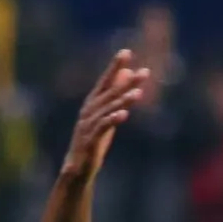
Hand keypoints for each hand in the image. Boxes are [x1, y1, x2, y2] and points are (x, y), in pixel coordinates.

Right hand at [61, 50, 150, 180]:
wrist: (78, 169)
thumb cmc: (93, 141)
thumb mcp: (107, 115)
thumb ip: (116, 95)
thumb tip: (126, 72)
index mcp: (92, 104)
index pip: (105, 81)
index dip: (115, 66)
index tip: (126, 52)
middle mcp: (88, 111)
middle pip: (110, 94)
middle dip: (127, 82)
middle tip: (144, 73)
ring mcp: (88, 125)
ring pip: (108, 109)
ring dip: (123, 100)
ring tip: (138, 93)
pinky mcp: (90, 141)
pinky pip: (103, 128)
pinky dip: (113, 119)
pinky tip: (124, 114)